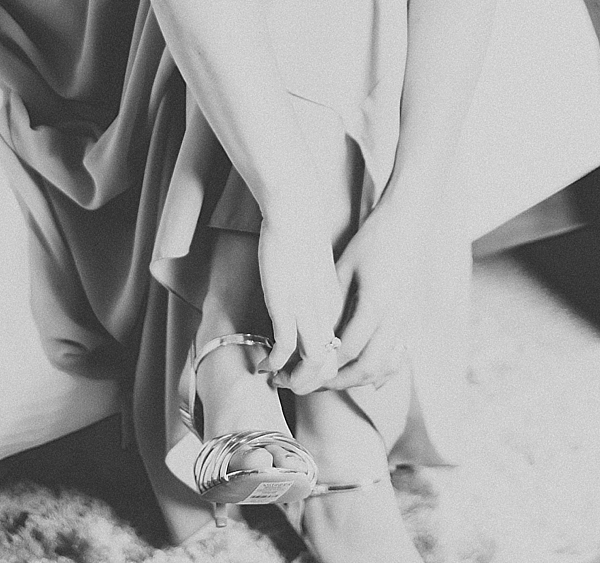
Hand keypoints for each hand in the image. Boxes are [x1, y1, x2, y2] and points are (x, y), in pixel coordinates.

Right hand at [255, 209, 345, 395]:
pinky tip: (263, 365)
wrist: (297, 214)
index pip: (336, 355)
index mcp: (336, 310)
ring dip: (294, 381)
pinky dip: (274, 364)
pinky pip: (285, 348)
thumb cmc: (302, 239)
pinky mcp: (287, 306)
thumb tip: (304, 313)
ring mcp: (308, 312)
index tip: (300, 374)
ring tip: (276, 380)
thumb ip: (314, 298)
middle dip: (308, 384)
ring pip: (314, 365)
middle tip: (287, 384)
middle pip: (330, 367)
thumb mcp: (314, 275)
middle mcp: (327, 316)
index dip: (320, 373)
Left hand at [322, 204, 425, 389]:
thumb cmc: (373, 241)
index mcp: (376, 303)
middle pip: (368, 366)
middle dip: (339, 382)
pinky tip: (364, 376)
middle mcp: (395, 317)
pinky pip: (397, 356)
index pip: (348, 348)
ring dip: (358, 379)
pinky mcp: (410, 319)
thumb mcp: (345, 268)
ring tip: (333, 381)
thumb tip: (315, 335)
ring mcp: (406, 320)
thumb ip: (333, 303)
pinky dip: (380, 371)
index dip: (324, 364)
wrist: (408, 225)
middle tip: (314, 384)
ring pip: (384, 366)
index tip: (303, 369)